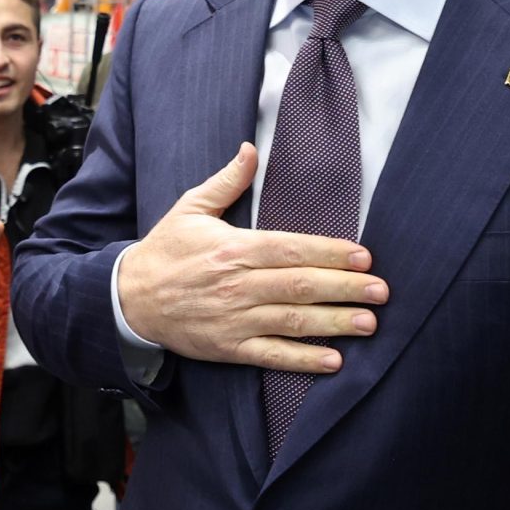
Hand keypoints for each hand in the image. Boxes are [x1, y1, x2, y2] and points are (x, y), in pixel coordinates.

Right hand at [113, 144, 386, 374]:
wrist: (129, 298)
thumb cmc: (164, 251)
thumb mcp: (190, 207)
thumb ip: (227, 181)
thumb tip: (251, 149)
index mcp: (233, 248)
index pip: (290, 249)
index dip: (329, 253)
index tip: (363, 256)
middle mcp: (237, 285)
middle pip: (300, 285)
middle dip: (344, 287)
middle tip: (381, 290)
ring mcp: (234, 319)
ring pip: (292, 321)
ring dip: (334, 323)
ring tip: (368, 322)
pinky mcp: (229, 347)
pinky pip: (272, 355)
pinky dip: (303, 359)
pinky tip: (333, 360)